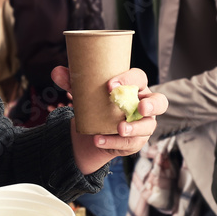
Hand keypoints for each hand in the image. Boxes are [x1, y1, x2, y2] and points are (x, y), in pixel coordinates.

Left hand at [52, 66, 167, 174]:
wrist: (95, 129)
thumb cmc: (97, 103)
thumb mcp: (85, 92)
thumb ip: (72, 82)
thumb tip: (56, 71)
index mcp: (135, 86)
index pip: (139, 78)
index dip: (128, 80)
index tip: (110, 85)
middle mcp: (145, 104)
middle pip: (160, 102)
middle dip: (152, 104)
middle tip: (140, 107)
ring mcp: (144, 124)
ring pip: (148, 126)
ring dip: (135, 128)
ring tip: (120, 128)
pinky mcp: (136, 141)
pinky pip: (130, 143)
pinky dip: (113, 142)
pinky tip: (99, 140)